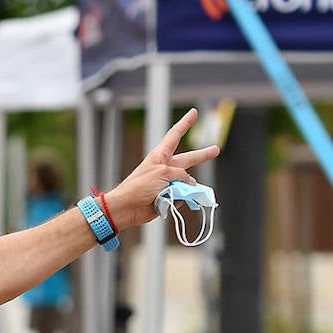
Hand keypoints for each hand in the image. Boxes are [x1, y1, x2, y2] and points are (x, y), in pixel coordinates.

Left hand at [104, 109, 219, 231]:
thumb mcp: (162, 173)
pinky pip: (183, 196)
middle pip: (188, 159)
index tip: (194, 113)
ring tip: (169, 192)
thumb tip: (190, 185)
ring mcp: (167, 182)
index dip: (185, 124)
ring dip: (186, 188)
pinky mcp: (168, 197)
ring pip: (187, 182)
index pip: (175, 135)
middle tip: (216, 150)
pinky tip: (167, 201)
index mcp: (160, 156)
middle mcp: (165, 168)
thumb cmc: (138, 187)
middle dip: (202, 155)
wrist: (126, 208)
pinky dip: (179, 199)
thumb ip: (181, 174)